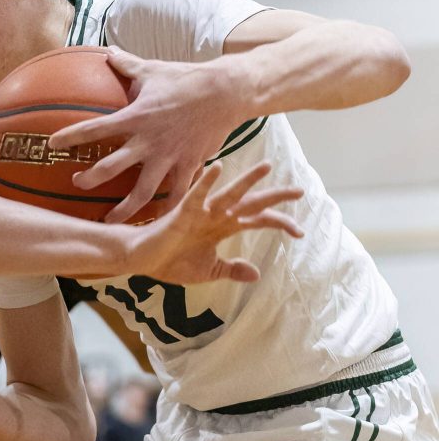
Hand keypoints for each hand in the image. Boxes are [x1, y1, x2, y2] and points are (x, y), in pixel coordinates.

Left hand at [49, 48, 244, 222]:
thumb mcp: (153, 69)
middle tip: (75, 184)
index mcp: (135, 117)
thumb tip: (107, 52)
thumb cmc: (186, 78)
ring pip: (143, 192)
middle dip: (90, 179)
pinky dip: (167, 212)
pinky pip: (177, 196)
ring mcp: (170, 156)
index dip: (71, 137)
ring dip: (125, 209)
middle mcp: (149, 140)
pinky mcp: (190, 166)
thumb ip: (127, 65)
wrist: (227, 92)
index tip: (51, 145)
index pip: (95, 128)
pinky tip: (156, 226)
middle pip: (113, 167)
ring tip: (109, 221)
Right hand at [127, 161, 302, 283]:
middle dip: (275, 198)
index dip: (279, 223)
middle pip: (251, 204)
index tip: (300, 233)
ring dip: (248, 181)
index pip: (256, 221)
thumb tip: (257, 274)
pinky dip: (206, 182)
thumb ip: (231, 269)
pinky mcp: (182, 213)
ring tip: (266, 166)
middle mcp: (215, 216)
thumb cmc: (169, 262)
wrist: (141, 260)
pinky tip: (218, 168)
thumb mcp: (208, 271)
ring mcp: (200, 213)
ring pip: (229, 194)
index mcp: (222, 228)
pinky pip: (196, 195)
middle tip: (299, 190)